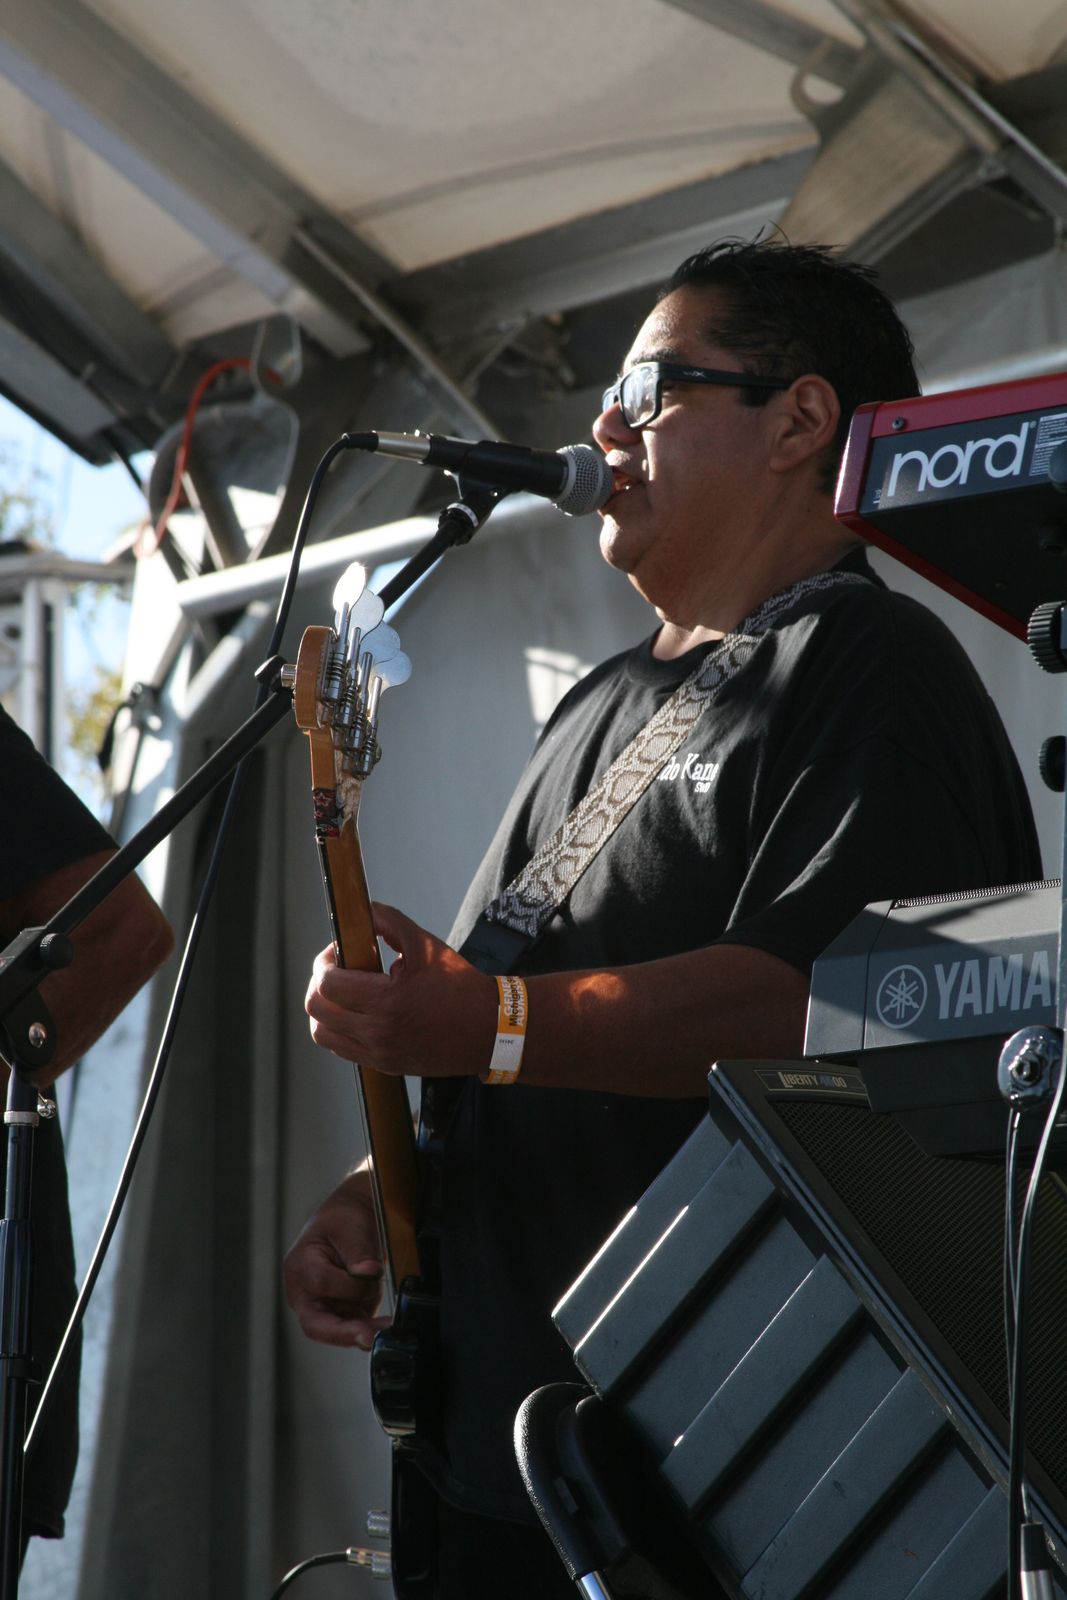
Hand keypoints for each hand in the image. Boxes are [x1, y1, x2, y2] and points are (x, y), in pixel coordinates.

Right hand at [283, 1170, 387, 1348]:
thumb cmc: (344, 1219)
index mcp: (300, 1266)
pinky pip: (353, 1328)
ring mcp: (323, 1306)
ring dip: (362, 1332)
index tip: (373, 1272)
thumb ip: (358, 1252)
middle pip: (315, 1323)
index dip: (347, 1283)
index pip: (319, 1283)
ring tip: (387, 1327)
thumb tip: (367, 1273)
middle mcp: (305, 1293)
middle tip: (367, 1337)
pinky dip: (370, 1329)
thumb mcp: (350, 1228)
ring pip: (336, 1331)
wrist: (354, 1221)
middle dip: (342, 1333)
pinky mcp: (342, 1313)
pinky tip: (387, 1324)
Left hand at [305, 902, 496, 1077]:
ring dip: (324, 1009)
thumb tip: (363, 910)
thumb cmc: (461, 986)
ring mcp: (379, 1054)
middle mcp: (378, 1034)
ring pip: (323, 1034)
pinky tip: (356, 1012)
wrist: (490, 1030)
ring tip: (342, 992)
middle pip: (317, 1010)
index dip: (325, 962)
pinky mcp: (384, 1066)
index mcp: (387, 1002)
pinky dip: (339, 1029)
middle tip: (336, 968)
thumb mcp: (427, 945)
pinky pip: (342, 1049)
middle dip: (319, 983)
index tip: (338, 950)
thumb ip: (390, 922)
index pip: (328, 985)